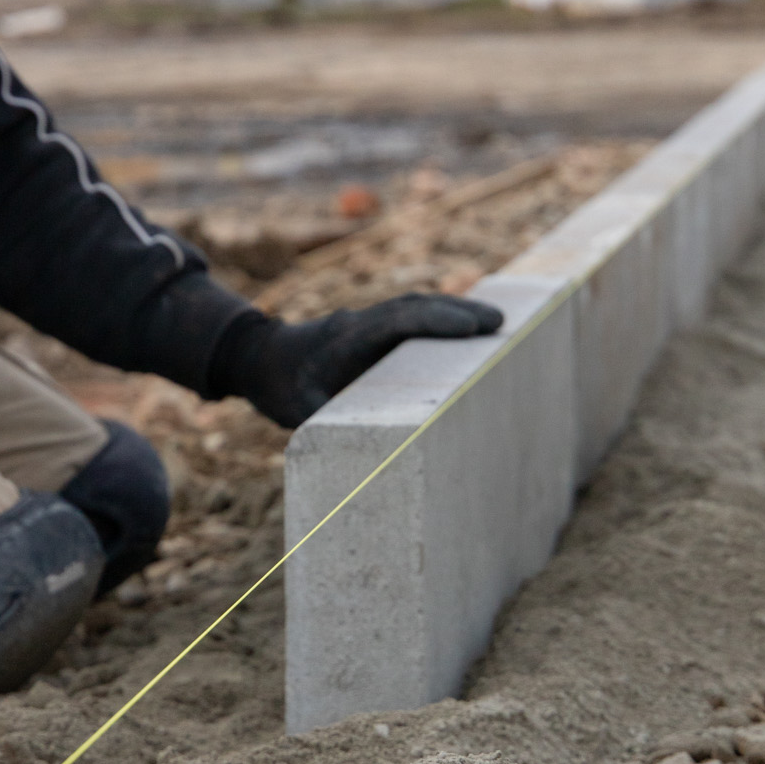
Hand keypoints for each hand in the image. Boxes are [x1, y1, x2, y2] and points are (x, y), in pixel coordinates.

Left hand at [218, 294, 502, 428]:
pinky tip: (473, 333)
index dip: (435, 321)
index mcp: (344, 338)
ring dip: (454, 310)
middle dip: (457, 310)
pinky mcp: (378, 330)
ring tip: (497, 322)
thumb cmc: (284, 389)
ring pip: (416, 307)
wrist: (264, 360)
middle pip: (413, 306)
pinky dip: (443, 321)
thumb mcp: (301, 413)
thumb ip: (331, 427)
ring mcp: (370, 322)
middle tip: (500, 321)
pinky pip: (414, 319)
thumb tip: (370, 457)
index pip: (395, 321)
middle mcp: (361, 322)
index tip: (472, 328)